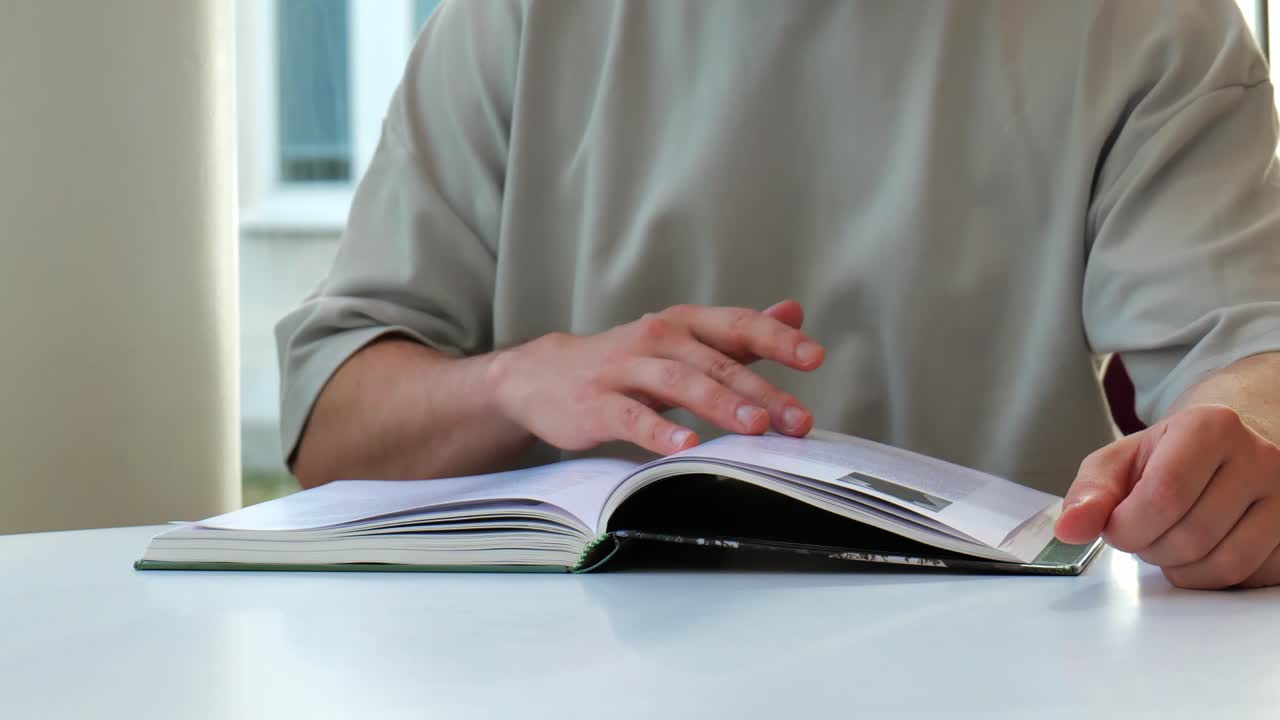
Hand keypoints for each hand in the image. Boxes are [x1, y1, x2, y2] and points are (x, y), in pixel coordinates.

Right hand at [488, 300, 824, 455]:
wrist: (541, 378)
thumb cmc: (626, 363)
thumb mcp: (683, 340)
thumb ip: (737, 333)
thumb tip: (794, 313)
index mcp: (683, 324)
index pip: (737, 326)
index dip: (777, 340)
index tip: (815, 357)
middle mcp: (656, 339)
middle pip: (716, 362)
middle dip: (761, 391)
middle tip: (799, 419)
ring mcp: (624, 370)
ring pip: (678, 383)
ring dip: (720, 404)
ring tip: (756, 428)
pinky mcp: (596, 404)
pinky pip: (631, 417)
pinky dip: (659, 432)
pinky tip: (686, 447)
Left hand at [1055, 404, 1279, 588]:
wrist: (1228, 450)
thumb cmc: (1168, 457)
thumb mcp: (1119, 462)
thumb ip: (1089, 494)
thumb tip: (1069, 530)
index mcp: (1211, 427)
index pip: (1164, 496)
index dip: (1129, 526)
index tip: (1116, 528)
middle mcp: (1261, 457)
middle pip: (1191, 536)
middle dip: (1151, 548)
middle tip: (1144, 532)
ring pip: (1225, 566)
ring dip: (1181, 569)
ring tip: (1170, 541)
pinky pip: (1250, 580)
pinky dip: (1213, 578)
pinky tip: (1203, 550)